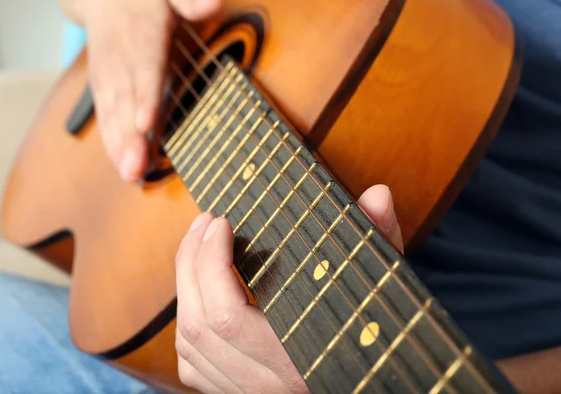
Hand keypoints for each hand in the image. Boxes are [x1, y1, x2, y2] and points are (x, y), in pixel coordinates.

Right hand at [81, 0, 221, 181]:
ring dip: (119, 148)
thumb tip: (209, 3)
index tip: (144, 124)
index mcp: (143, 34)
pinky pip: (105, 118)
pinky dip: (112, 144)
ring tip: (129, 176)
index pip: (145, 68)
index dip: (143, 97)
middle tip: (135, 169)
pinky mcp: (103, 88)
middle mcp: (121, 58)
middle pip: (125, 101)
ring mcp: (108, 75)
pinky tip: (122, 167)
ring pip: (112, 115)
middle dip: (129, 137)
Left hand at [174, 184, 403, 392]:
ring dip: (185, 288)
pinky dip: (188, 322)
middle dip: (191, 264)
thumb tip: (377, 195)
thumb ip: (380, 241)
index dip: (212, 265)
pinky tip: (198, 291)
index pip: (229, 318)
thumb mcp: (383, 288)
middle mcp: (269, 386)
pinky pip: (192, 366)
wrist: (372, 383)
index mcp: (300, 360)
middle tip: (205, 223)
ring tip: (197, 245)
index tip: (221, 223)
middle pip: (199, 325)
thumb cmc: (379, 339)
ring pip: (190, 345)